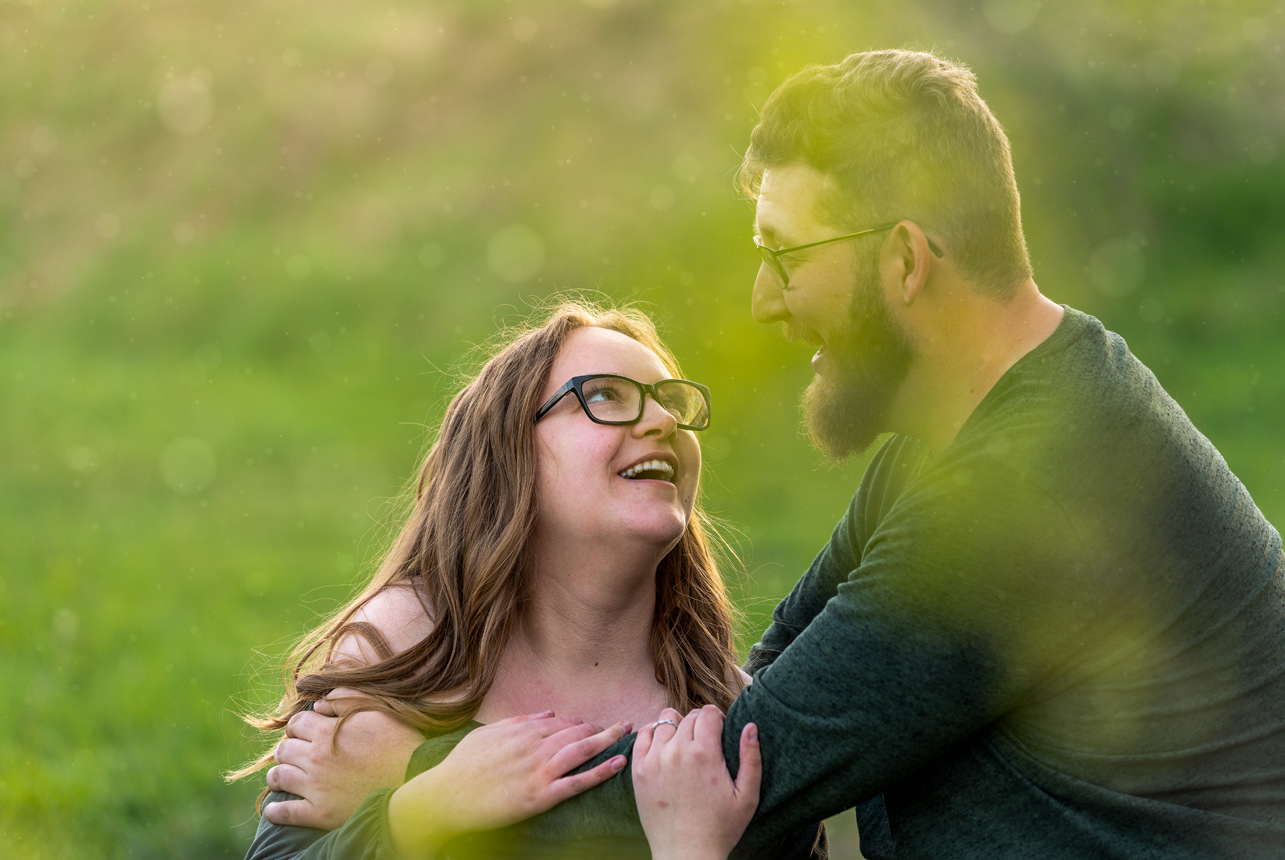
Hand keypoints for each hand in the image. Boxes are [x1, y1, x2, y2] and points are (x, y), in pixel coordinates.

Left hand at [263, 688, 425, 829]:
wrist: (413, 782)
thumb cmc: (400, 744)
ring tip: (283, 778)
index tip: (305, 733)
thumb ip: (346, 700)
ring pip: (278, 778)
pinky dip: (275, 811)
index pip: (296, 723)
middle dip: (288, 750)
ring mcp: (315, 787)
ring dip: (277, 776)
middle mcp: (316, 758)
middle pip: (283, 749)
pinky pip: (284, 812)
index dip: (299, 726)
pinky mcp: (319, 813)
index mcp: (327, 731)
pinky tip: (275, 809)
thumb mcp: (377, 711)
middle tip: (297, 755)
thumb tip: (320, 704)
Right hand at [388, 711, 629, 857]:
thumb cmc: (462, 766)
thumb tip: (548, 713)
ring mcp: (538, 771)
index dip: (580, 723)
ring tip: (626, 735)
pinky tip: (618, 764)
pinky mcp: (540, 795)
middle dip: (600, 728)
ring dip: (607, 740)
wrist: (445, 796)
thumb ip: (520, 721)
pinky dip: (600, 771)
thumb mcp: (488, 734)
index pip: (560, 722)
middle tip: (620, 727)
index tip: (592, 725)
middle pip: (576, 731)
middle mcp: (533, 746)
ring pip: (582, 750)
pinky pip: (577, 782)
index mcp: (521, 731)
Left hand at [633, 706, 760, 859]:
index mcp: (705, 753)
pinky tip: (663, 746)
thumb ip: (752, 758)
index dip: (717, 718)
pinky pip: (643, 736)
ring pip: (665, 721)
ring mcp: (655, 759)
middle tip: (704, 743)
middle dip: (699, 724)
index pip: (708, 713)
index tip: (719, 731)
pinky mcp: (639, 770)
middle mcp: (677, 751)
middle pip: (689, 717)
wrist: (686, 854)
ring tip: (683, 745)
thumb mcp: (747, 796)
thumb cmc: (721, 828)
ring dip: (676, 728)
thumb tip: (751, 726)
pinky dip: (652, 734)